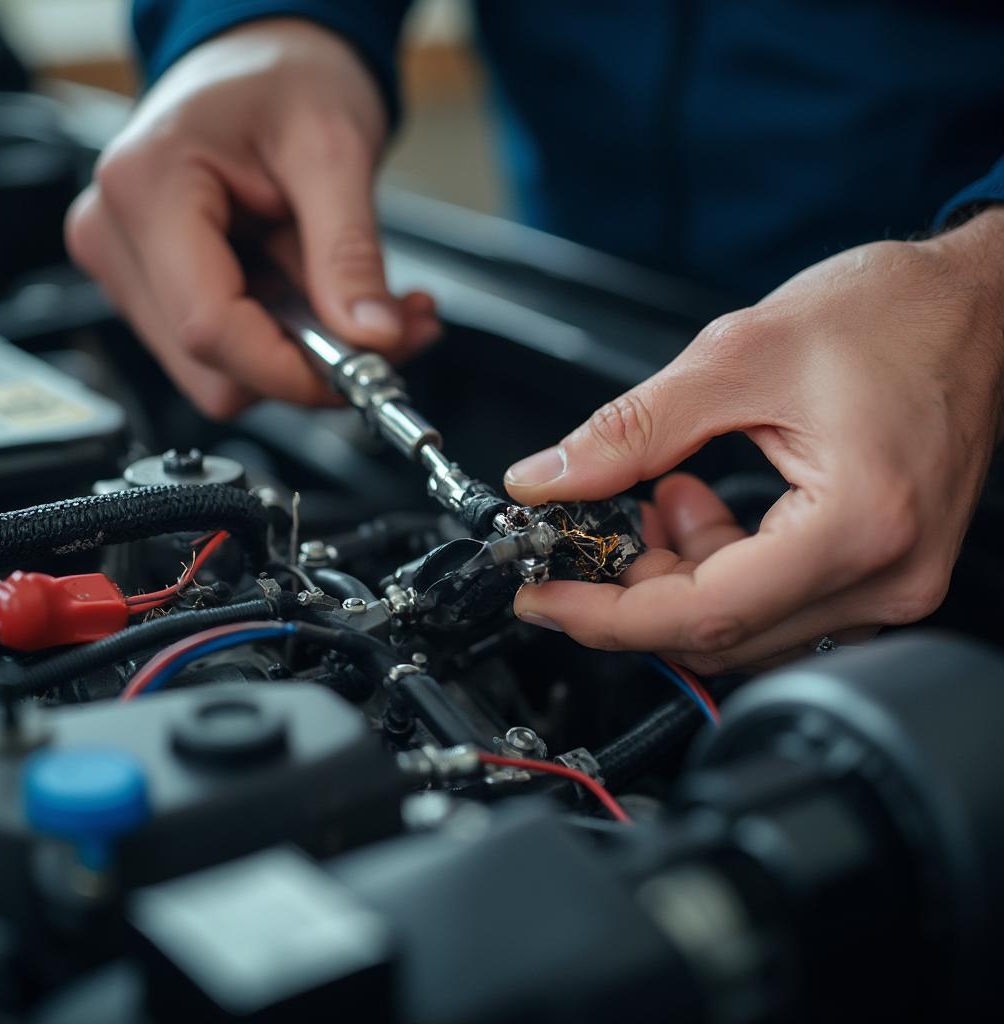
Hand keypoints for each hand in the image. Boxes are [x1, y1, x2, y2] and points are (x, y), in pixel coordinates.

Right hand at [66, 19, 438, 417]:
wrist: (263, 58)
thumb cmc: (284, 78)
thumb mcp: (334, 151)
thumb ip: (349, 253)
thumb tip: (373, 337)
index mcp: (148, 191)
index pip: (210, 329)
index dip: (293, 370)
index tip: (366, 368)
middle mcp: (119, 239)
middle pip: (214, 368)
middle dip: (312, 366)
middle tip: (392, 330)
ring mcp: (131, 270)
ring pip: (224, 374)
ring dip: (308, 359)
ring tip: (368, 304)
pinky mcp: (156, 290)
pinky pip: (229, 355)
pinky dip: (293, 346)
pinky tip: (332, 303)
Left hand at [504, 209, 1003, 672]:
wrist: (979, 304)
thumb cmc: (893, 315)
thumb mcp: (739, 356)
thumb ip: (632, 429)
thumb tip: (548, 477)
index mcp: (857, 525)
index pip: (705, 613)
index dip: (606, 615)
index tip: (543, 597)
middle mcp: (885, 576)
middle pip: (720, 632)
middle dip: (633, 593)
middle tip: (586, 537)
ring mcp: (889, 583)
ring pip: (743, 625)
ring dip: (675, 575)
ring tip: (657, 494)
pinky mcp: (880, 572)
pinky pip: (776, 604)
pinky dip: (718, 568)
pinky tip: (698, 506)